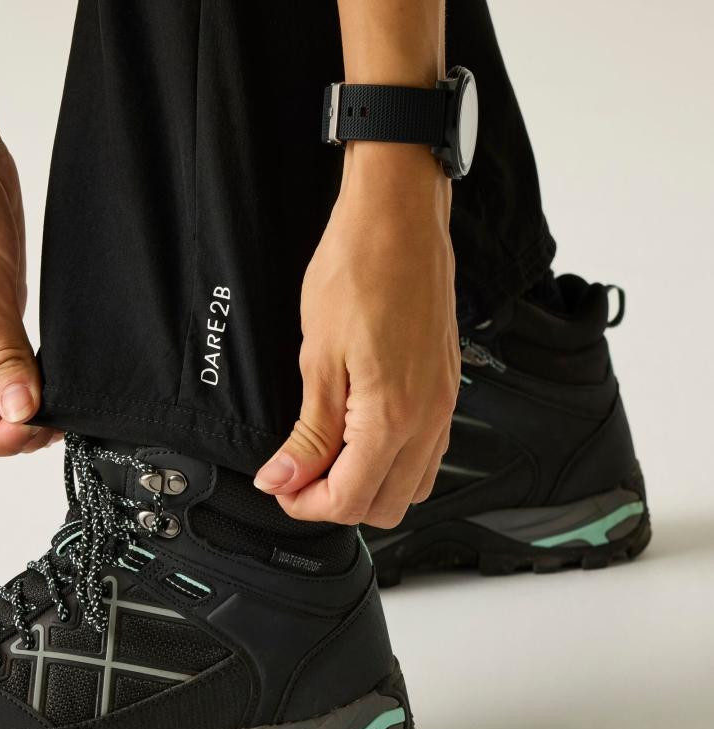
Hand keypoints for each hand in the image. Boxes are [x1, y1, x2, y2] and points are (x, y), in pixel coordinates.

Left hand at [254, 144, 458, 526]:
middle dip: (338, 503)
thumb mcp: (317, 359)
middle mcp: (428, 421)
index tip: (280, 486)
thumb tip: (283, 479)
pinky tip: (361, 435)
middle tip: (299, 475)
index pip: (350, 500)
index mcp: (392, 418)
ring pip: (412, 487)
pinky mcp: (447, 391)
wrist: (399, 221)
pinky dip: (393, 462)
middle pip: (386, 507)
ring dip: (369, 487)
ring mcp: (444, 407)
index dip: (306, 504)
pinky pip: (427, 454)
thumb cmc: (357, 272)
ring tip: (328, 457)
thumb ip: (307, 433)